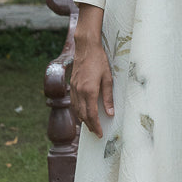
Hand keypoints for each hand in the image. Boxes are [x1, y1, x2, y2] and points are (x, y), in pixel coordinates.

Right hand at [69, 6, 113, 137]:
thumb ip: (108, 97)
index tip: (100, 134)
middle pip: (83, 115)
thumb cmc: (99, 61)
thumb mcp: (108, 78)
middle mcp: (79, 92)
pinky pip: (73, 103)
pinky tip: (82, 113)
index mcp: (89, 91)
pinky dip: (77, 111)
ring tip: (90, 126)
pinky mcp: (71, 85)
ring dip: (83, 120)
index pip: (92, 114)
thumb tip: (110, 113)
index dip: (96, 125)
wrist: (86, 47)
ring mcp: (73, 89)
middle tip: (97, 133)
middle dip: (90, 126)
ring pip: (76, 110)